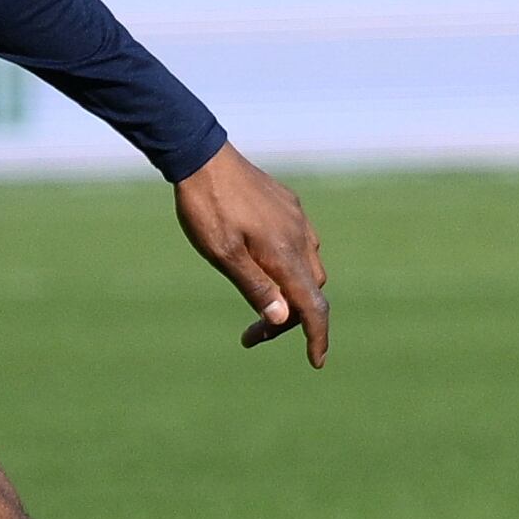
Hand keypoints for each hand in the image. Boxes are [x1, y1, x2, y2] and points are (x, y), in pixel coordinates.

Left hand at [173, 144, 328, 364]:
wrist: (201, 156)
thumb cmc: (206, 208)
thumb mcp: (222, 254)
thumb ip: (255, 286)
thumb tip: (282, 317)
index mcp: (283, 254)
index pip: (313, 306)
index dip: (317, 337)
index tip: (316, 362)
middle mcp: (299, 237)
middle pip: (311, 291)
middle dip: (290, 317)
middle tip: (252, 333)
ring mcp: (296, 219)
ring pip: (308, 267)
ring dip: (291, 291)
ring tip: (257, 300)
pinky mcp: (288, 205)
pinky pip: (301, 242)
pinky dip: (289, 265)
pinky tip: (261, 262)